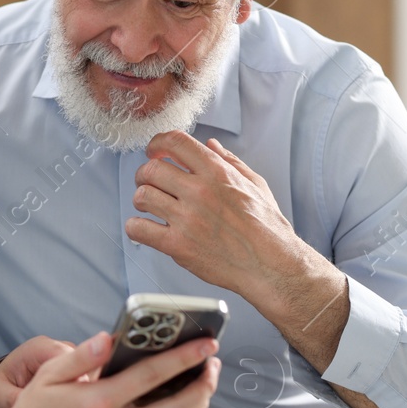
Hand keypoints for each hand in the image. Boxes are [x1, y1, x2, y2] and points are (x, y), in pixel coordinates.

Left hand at [125, 131, 323, 305]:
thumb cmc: (266, 228)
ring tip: (149, 205)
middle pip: (151, 168)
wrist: (270, 265)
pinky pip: (139, 229)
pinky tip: (145, 228)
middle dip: (145, 173)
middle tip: (148, 181)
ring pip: (142, 196)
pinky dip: (136, 227)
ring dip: (141, 199)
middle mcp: (200, 192)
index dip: (158, 143)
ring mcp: (187, 219)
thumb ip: (230, 162)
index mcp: (217, 173)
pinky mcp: (178, 245)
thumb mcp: (255, 185)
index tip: (154, 150)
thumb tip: (211, 146)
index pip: (176, 142)